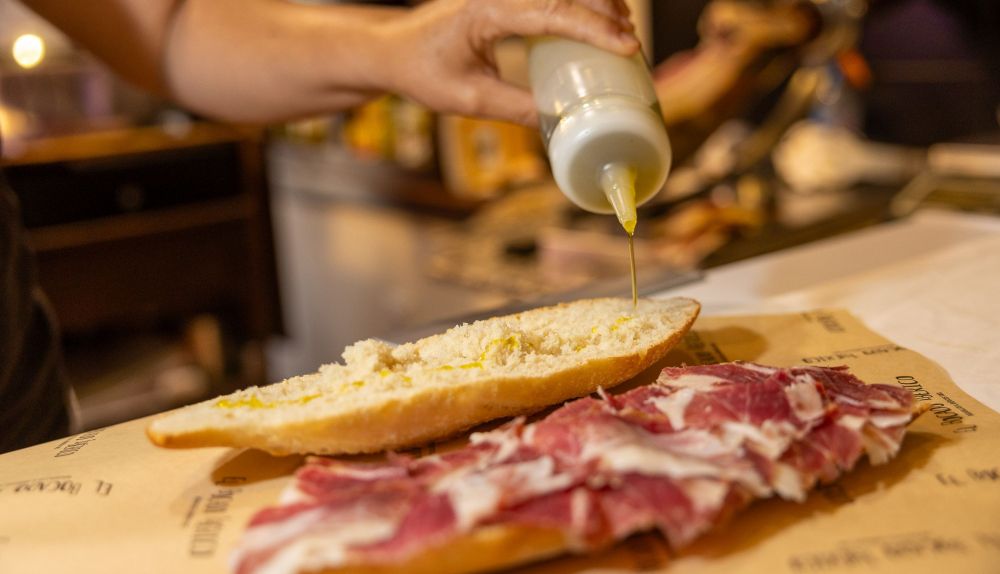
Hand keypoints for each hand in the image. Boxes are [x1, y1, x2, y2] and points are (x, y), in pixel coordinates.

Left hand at [377, 0, 639, 125]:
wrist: (393, 50)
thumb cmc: (424, 72)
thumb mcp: (470, 100)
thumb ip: (516, 109)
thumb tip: (562, 123)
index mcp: (486, 10)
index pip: (551, 11)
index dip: (593, 28)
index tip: (626, 47)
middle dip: (605, 10)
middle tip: (631, 43)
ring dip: (596, 3)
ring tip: (622, 32)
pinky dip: (578, 6)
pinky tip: (597, 24)